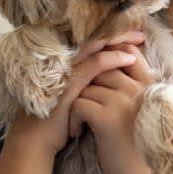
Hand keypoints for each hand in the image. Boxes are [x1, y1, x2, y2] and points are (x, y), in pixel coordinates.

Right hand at [7, 31, 144, 156]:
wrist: (33, 141)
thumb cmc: (53, 123)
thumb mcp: (70, 98)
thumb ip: (83, 85)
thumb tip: (107, 80)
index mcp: (62, 63)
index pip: (89, 42)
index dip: (110, 36)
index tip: (131, 36)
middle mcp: (61, 61)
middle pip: (93, 39)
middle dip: (117, 33)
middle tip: (139, 32)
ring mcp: (64, 70)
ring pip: (95, 46)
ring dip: (118, 42)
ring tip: (138, 39)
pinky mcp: (69, 82)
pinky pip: (94, 64)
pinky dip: (113, 59)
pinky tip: (128, 59)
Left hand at [70, 44, 172, 173]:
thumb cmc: (143, 151)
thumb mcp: (144, 114)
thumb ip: (133, 92)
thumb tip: (109, 72)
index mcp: (152, 87)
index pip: (130, 54)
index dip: (109, 56)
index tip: (95, 69)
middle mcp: (139, 90)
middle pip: (102, 68)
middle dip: (87, 83)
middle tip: (81, 105)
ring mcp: (123, 102)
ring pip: (87, 86)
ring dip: (76, 103)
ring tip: (78, 124)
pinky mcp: (107, 119)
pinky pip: (79, 104)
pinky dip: (73, 118)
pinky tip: (76, 133)